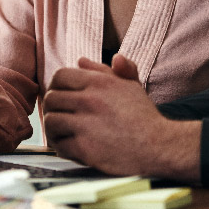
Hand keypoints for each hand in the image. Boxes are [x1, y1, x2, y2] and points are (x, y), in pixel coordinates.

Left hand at [43, 56, 200, 181]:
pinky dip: (62, 148)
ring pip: (50, 121)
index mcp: (100, 82)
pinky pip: (58, 145)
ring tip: (64, 133)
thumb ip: (107, 70)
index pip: (60, 75)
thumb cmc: (144, 116)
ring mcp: (85, 123)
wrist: (158, 145)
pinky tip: (72, 147)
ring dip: (54, 129)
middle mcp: (90, 99)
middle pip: (51, 98)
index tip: (62, 96)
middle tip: (62, 116)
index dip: (56, 86)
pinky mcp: (84, 147)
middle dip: (54, 108)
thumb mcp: (131, 86)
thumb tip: (83, 60)